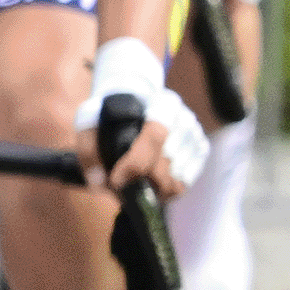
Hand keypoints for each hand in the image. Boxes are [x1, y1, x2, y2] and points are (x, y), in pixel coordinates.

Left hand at [80, 35, 208, 193]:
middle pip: (166, 163)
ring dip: (152, 188)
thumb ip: (89, 149)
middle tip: (120, 186)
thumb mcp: (90, 120)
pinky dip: (166, 189)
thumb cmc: (112, 113)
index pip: (156, 138)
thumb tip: (99, 182)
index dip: (135, 165)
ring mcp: (195, 135)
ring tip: (133, 183)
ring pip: (177, 176)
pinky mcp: (200, 150)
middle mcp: (184, 118)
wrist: (135, 100)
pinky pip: (186, 181)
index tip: (115, 181)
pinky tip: (150, 183)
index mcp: (162, 104)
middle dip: (141, 181)